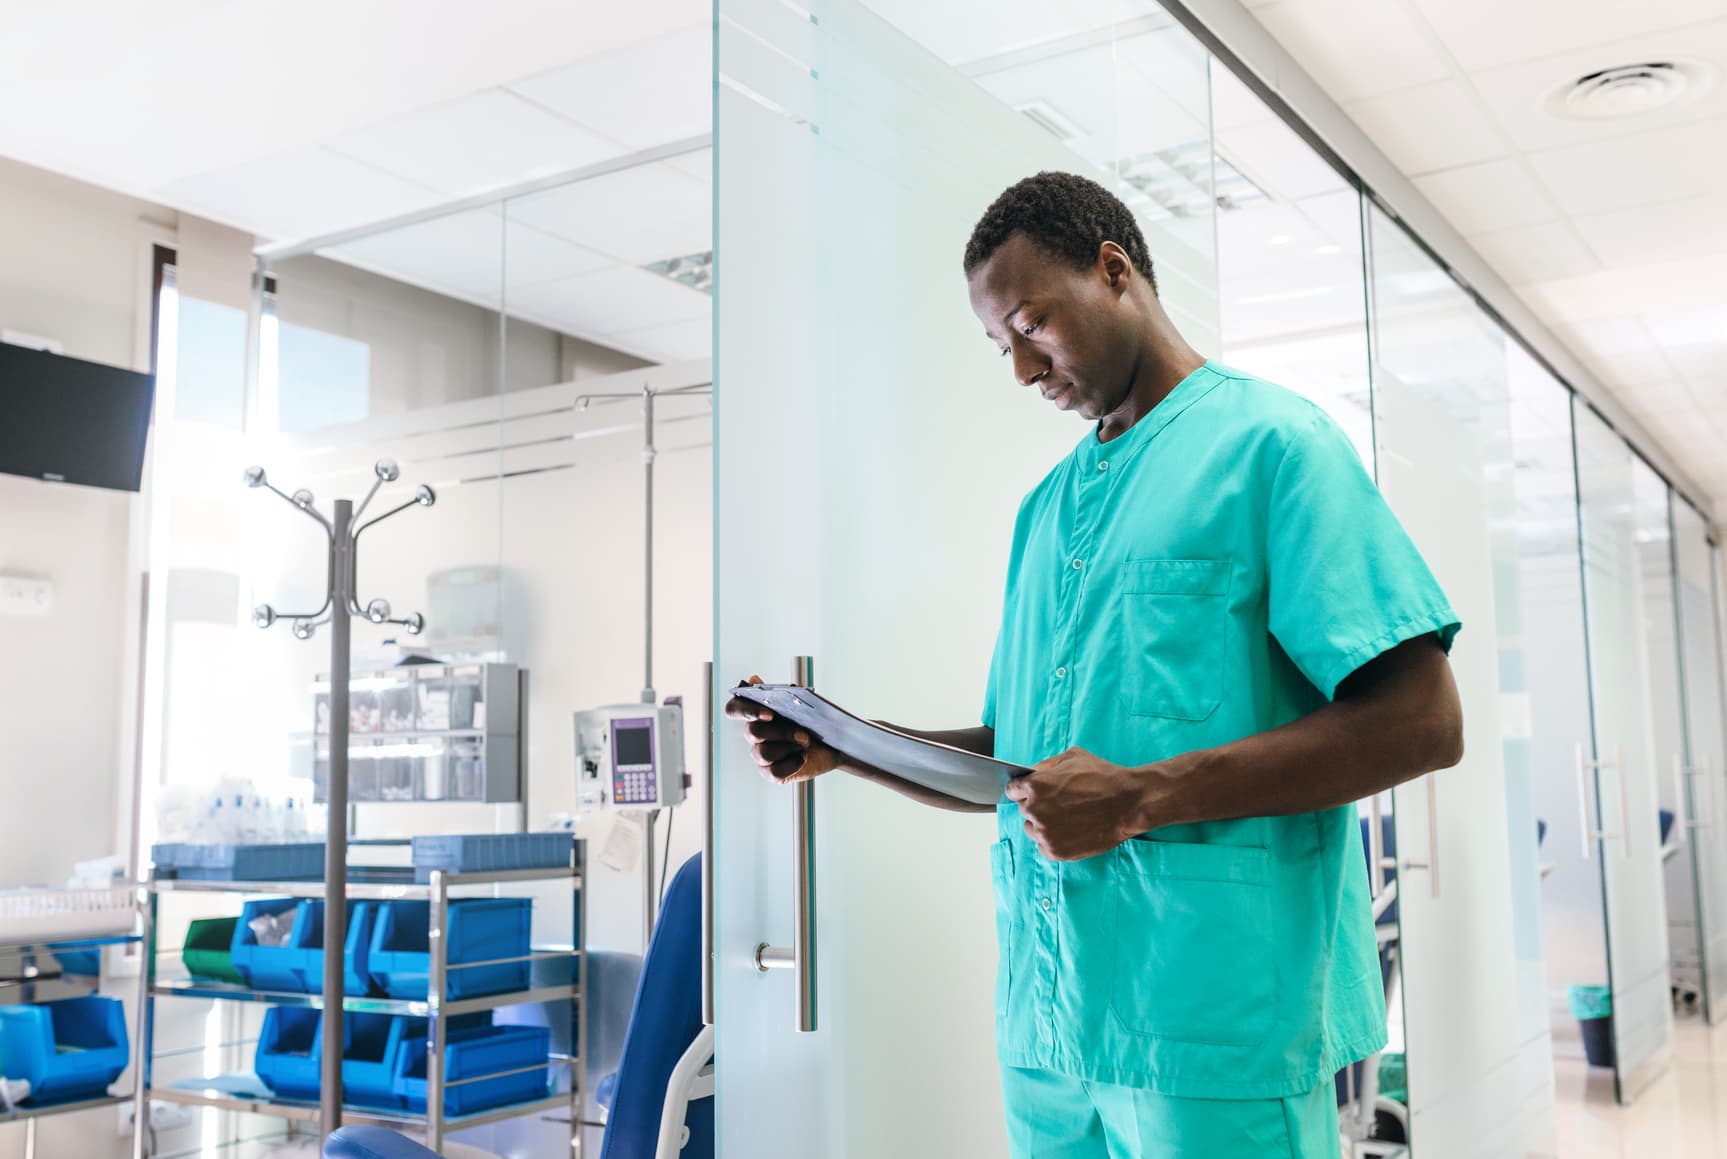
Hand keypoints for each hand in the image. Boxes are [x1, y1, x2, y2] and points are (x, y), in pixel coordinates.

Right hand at [724, 676, 843, 784]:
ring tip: (805, 743)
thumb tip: (753, 680)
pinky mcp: (771, 772)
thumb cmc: (812, 721)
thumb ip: (777, 693)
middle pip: (753, 732)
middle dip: (780, 732)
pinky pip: (774, 772)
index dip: (745, 711)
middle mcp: (754, 734)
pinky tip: (803, 758)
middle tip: (803, 733)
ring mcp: (760, 754)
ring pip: (762, 753)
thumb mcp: (800, 704)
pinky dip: (791, 765)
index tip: (768, 714)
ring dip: (788, 747)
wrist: (832, 744)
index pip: (734, 709)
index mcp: (756, 713)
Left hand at [1004, 747, 1143, 860]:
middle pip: (1024, 809)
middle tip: (1061, 803)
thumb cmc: (1103, 777)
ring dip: (1043, 824)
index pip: (1012, 790)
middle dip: (1037, 805)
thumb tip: (1030, 773)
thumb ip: (1045, 765)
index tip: (1033, 791)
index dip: (1024, 789)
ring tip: (1068, 818)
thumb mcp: (1071, 758)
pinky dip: (1053, 841)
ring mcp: (1045, 833)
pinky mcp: (1056, 851)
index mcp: (1034, 786)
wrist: (1129, 803)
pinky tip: (1071, 830)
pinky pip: (1043, 846)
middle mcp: (1035, 810)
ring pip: (1032, 829)